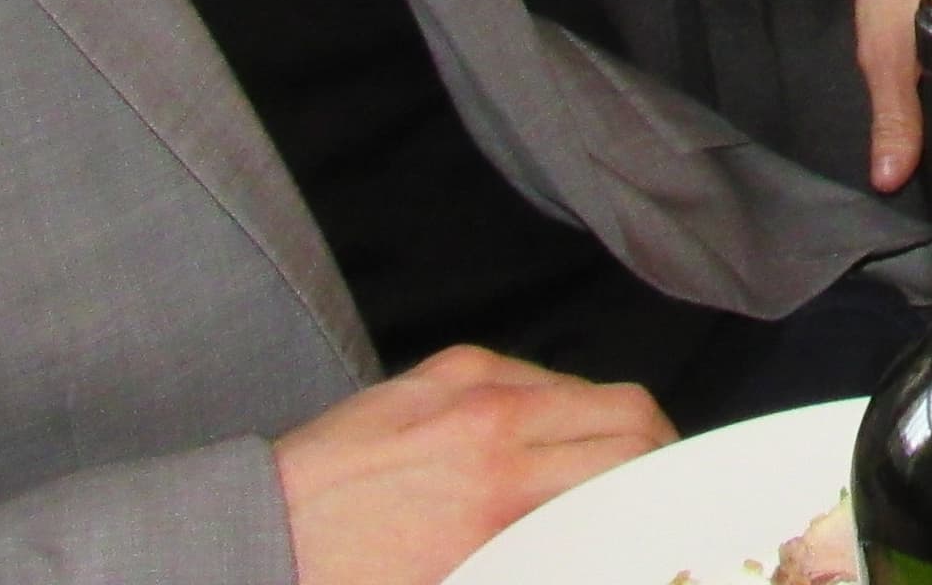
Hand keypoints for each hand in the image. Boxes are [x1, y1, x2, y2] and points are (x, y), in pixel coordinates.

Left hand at [276, 346, 672, 584]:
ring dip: (601, 426)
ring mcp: (468, 386)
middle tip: (651, 484)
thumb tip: (591, 547)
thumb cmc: (348, 579)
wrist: (259, 534)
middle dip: (655, 448)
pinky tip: (524, 441)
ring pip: (583, 386)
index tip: (673, 504)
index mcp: (502, 497)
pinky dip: (545, 403)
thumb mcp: (461, 580)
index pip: (632, 461)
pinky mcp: (442, 367)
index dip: (668, 483)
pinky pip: (529, 373)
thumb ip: (537, 556)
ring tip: (586, 468)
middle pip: (628, 410)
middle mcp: (495, 428)